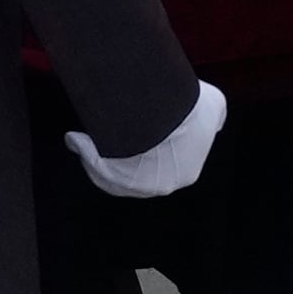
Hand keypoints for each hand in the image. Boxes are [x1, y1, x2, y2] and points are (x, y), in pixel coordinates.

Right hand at [69, 79, 224, 199]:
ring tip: (88, 134)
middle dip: (123, 153)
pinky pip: (95, 165)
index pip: (166, 164)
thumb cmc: (191, 109)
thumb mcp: (214, 107)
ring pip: (113, 173)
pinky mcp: (110, 176)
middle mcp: (162, 185)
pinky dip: (85, 151)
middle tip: (112, 130)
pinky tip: (77, 137)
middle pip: (137, 171)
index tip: (137, 129)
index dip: (151, 146)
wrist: (167, 115)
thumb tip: (215, 123)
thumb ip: (215, 116)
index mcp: (185, 173)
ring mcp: (136, 186)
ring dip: (98, 155)